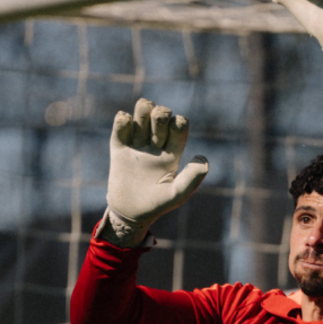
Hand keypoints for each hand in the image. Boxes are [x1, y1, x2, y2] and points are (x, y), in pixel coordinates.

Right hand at [101, 99, 208, 246]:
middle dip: (161, 113)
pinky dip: (122, 120)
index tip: (175, 128)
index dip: (179, 122)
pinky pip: (121, 129)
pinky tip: (124, 119)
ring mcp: (137, 147)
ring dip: (143, 109)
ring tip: (143, 109)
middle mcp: (156, 146)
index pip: (179, 127)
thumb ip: (192, 177)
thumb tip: (203, 158)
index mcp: (173, 153)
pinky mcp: (119, 150)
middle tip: (158, 119)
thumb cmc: (157, 205)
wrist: (130, 215)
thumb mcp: (177, 194)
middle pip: (160, 118)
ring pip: (141, 118)